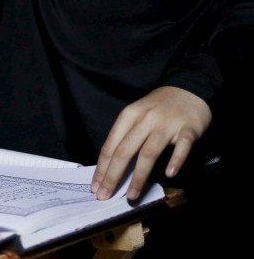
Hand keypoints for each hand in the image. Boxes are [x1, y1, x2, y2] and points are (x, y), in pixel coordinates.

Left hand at [91, 86, 211, 200]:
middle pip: (125, 151)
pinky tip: (169, 174)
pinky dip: (175, 160)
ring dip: (139, 176)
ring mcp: (167, 124)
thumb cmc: (157, 107)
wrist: (188, 89)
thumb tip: (111, 167)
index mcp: (129, 116)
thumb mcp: (136, 115)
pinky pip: (182, 147)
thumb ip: (126, 136)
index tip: (95, 187)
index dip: (102, 168)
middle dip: (113, 176)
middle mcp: (145, 119)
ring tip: (132, 195)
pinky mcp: (188, 128)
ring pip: (149, 152)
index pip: (111, 146)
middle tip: (106, 196)